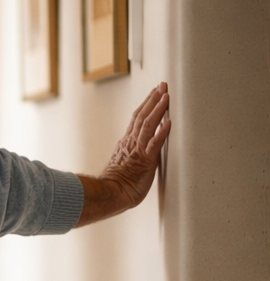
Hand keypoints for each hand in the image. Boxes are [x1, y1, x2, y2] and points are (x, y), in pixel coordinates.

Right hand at [76, 83, 171, 225]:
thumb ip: (129, 153)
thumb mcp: (124, 163)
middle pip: (142, 116)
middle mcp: (131, 143)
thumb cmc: (117, 185)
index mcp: (126, 143)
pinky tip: (169, 122)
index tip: (155, 92)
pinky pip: (154, 144)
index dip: (146, 104)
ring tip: (166, 96)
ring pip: (147, 125)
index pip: (137, 118)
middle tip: (162, 85)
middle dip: (153, 99)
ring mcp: (138, 150)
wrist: (111, 195)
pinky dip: (161, 132)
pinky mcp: (145, 161)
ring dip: (158, 109)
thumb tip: (131, 148)